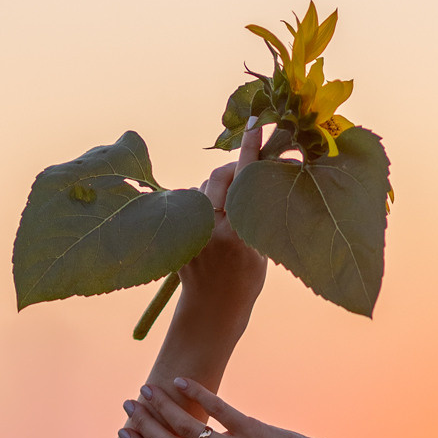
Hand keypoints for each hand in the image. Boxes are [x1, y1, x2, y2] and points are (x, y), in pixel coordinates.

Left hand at [176, 121, 266, 324]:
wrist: (211, 313)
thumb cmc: (244, 283)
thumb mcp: (260, 251)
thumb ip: (253, 215)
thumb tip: (250, 179)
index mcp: (238, 235)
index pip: (245, 181)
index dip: (249, 150)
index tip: (253, 125)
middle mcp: (211, 229)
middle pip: (218, 175)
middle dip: (233, 169)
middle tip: (247, 173)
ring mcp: (191, 231)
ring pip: (203, 189)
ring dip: (217, 190)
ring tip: (229, 212)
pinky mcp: (178, 233)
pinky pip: (192, 204)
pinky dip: (204, 205)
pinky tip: (211, 224)